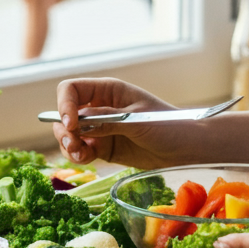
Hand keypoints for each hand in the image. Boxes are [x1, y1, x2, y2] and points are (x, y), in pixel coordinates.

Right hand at [53, 77, 189, 167]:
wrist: (184, 147)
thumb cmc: (167, 124)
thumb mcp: (137, 120)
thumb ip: (107, 121)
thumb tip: (78, 123)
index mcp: (108, 90)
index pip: (72, 89)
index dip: (64, 104)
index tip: (71, 124)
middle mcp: (100, 107)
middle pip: (64, 113)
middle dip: (64, 130)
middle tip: (75, 144)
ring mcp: (100, 128)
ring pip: (69, 134)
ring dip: (68, 145)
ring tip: (82, 155)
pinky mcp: (103, 147)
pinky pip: (80, 150)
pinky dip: (77, 155)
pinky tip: (87, 158)